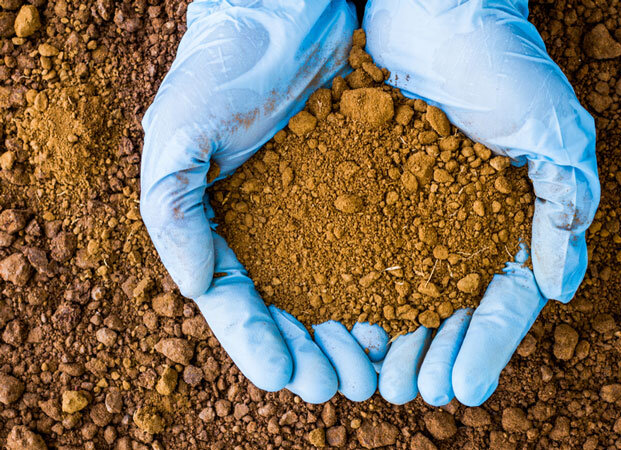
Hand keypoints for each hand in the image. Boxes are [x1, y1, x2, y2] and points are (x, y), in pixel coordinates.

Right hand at [140, 0, 382, 402]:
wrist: (293, 9)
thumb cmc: (227, 63)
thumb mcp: (180, 130)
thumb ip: (172, 208)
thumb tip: (196, 287)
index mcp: (222, 226)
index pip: (236, 301)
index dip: (257, 342)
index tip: (285, 375)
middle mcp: (275, 231)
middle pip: (292, 311)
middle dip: (313, 353)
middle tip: (340, 385)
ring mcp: (324, 216)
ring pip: (340, 293)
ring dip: (355, 337)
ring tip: (376, 366)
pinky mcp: (370, 192)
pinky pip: (383, 249)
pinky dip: (393, 287)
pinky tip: (411, 313)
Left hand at [364, 0, 600, 405]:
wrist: (432, 8)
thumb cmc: (501, 61)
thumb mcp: (554, 128)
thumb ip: (565, 204)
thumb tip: (561, 288)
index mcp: (509, 221)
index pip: (505, 298)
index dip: (487, 346)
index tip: (463, 386)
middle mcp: (457, 227)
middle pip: (446, 309)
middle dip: (428, 355)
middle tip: (404, 390)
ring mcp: (408, 213)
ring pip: (396, 293)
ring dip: (384, 339)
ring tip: (366, 374)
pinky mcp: (362, 192)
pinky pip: (351, 251)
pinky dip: (343, 291)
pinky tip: (329, 322)